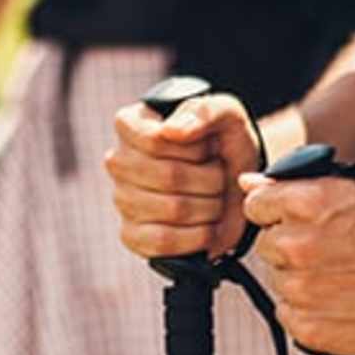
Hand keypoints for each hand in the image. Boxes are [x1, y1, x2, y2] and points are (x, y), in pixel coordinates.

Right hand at [106, 92, 262, 260]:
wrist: (235, 186)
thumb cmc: (224, 144)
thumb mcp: (226, 115)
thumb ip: (202, 112)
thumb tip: (171, 131)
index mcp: (131, 124)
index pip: (155, 141)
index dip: (194, 149)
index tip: (210, 147)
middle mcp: (119, 162)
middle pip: (168, 176)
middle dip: (209, 179)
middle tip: (220, 176)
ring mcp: (122, 200)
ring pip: (172, 209)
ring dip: (210, 207)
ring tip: (215, 198)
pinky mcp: (132, 235)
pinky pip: (163, 242)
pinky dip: (196, 237)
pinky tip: (206, 226)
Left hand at [241, 171, 354, 354]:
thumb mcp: (351, 190)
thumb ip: (289, 186)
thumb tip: (246, 183)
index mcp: (306, 203)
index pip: (255, 205)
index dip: (278, 212)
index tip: (301, 221)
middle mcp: (297, 245)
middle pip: (266, 244)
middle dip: (290, 245)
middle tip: (330, 251)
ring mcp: (301, 289)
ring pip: (278, 279)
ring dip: (300, 278)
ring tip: (342, 276)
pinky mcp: (308, 328)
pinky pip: (288, 313)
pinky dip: (307, 310)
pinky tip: (339, 300)